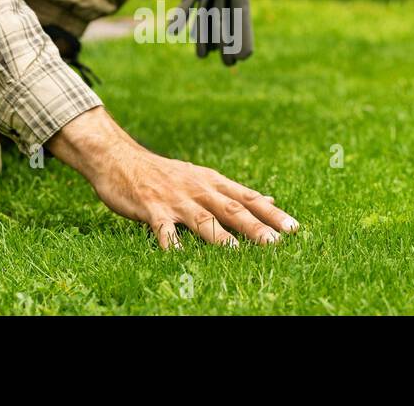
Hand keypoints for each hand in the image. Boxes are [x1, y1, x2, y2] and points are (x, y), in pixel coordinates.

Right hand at [47, 107, 299, 248]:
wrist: (119, 158)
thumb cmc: (163, 174)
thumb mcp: (203, 178)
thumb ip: (233, 193)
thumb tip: (268, 200)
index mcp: (212, 183)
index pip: (248, 198)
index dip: (272, 214)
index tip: (294, 229)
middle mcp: (198, 189)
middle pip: (231, 209)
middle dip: (254, 227)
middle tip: (276, 243)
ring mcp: (175, 199)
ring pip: (202, 219)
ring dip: (220, 237)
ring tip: (238, 253)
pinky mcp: (151, 209)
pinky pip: (163, 229)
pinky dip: (172, 243)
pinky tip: (180, 257)